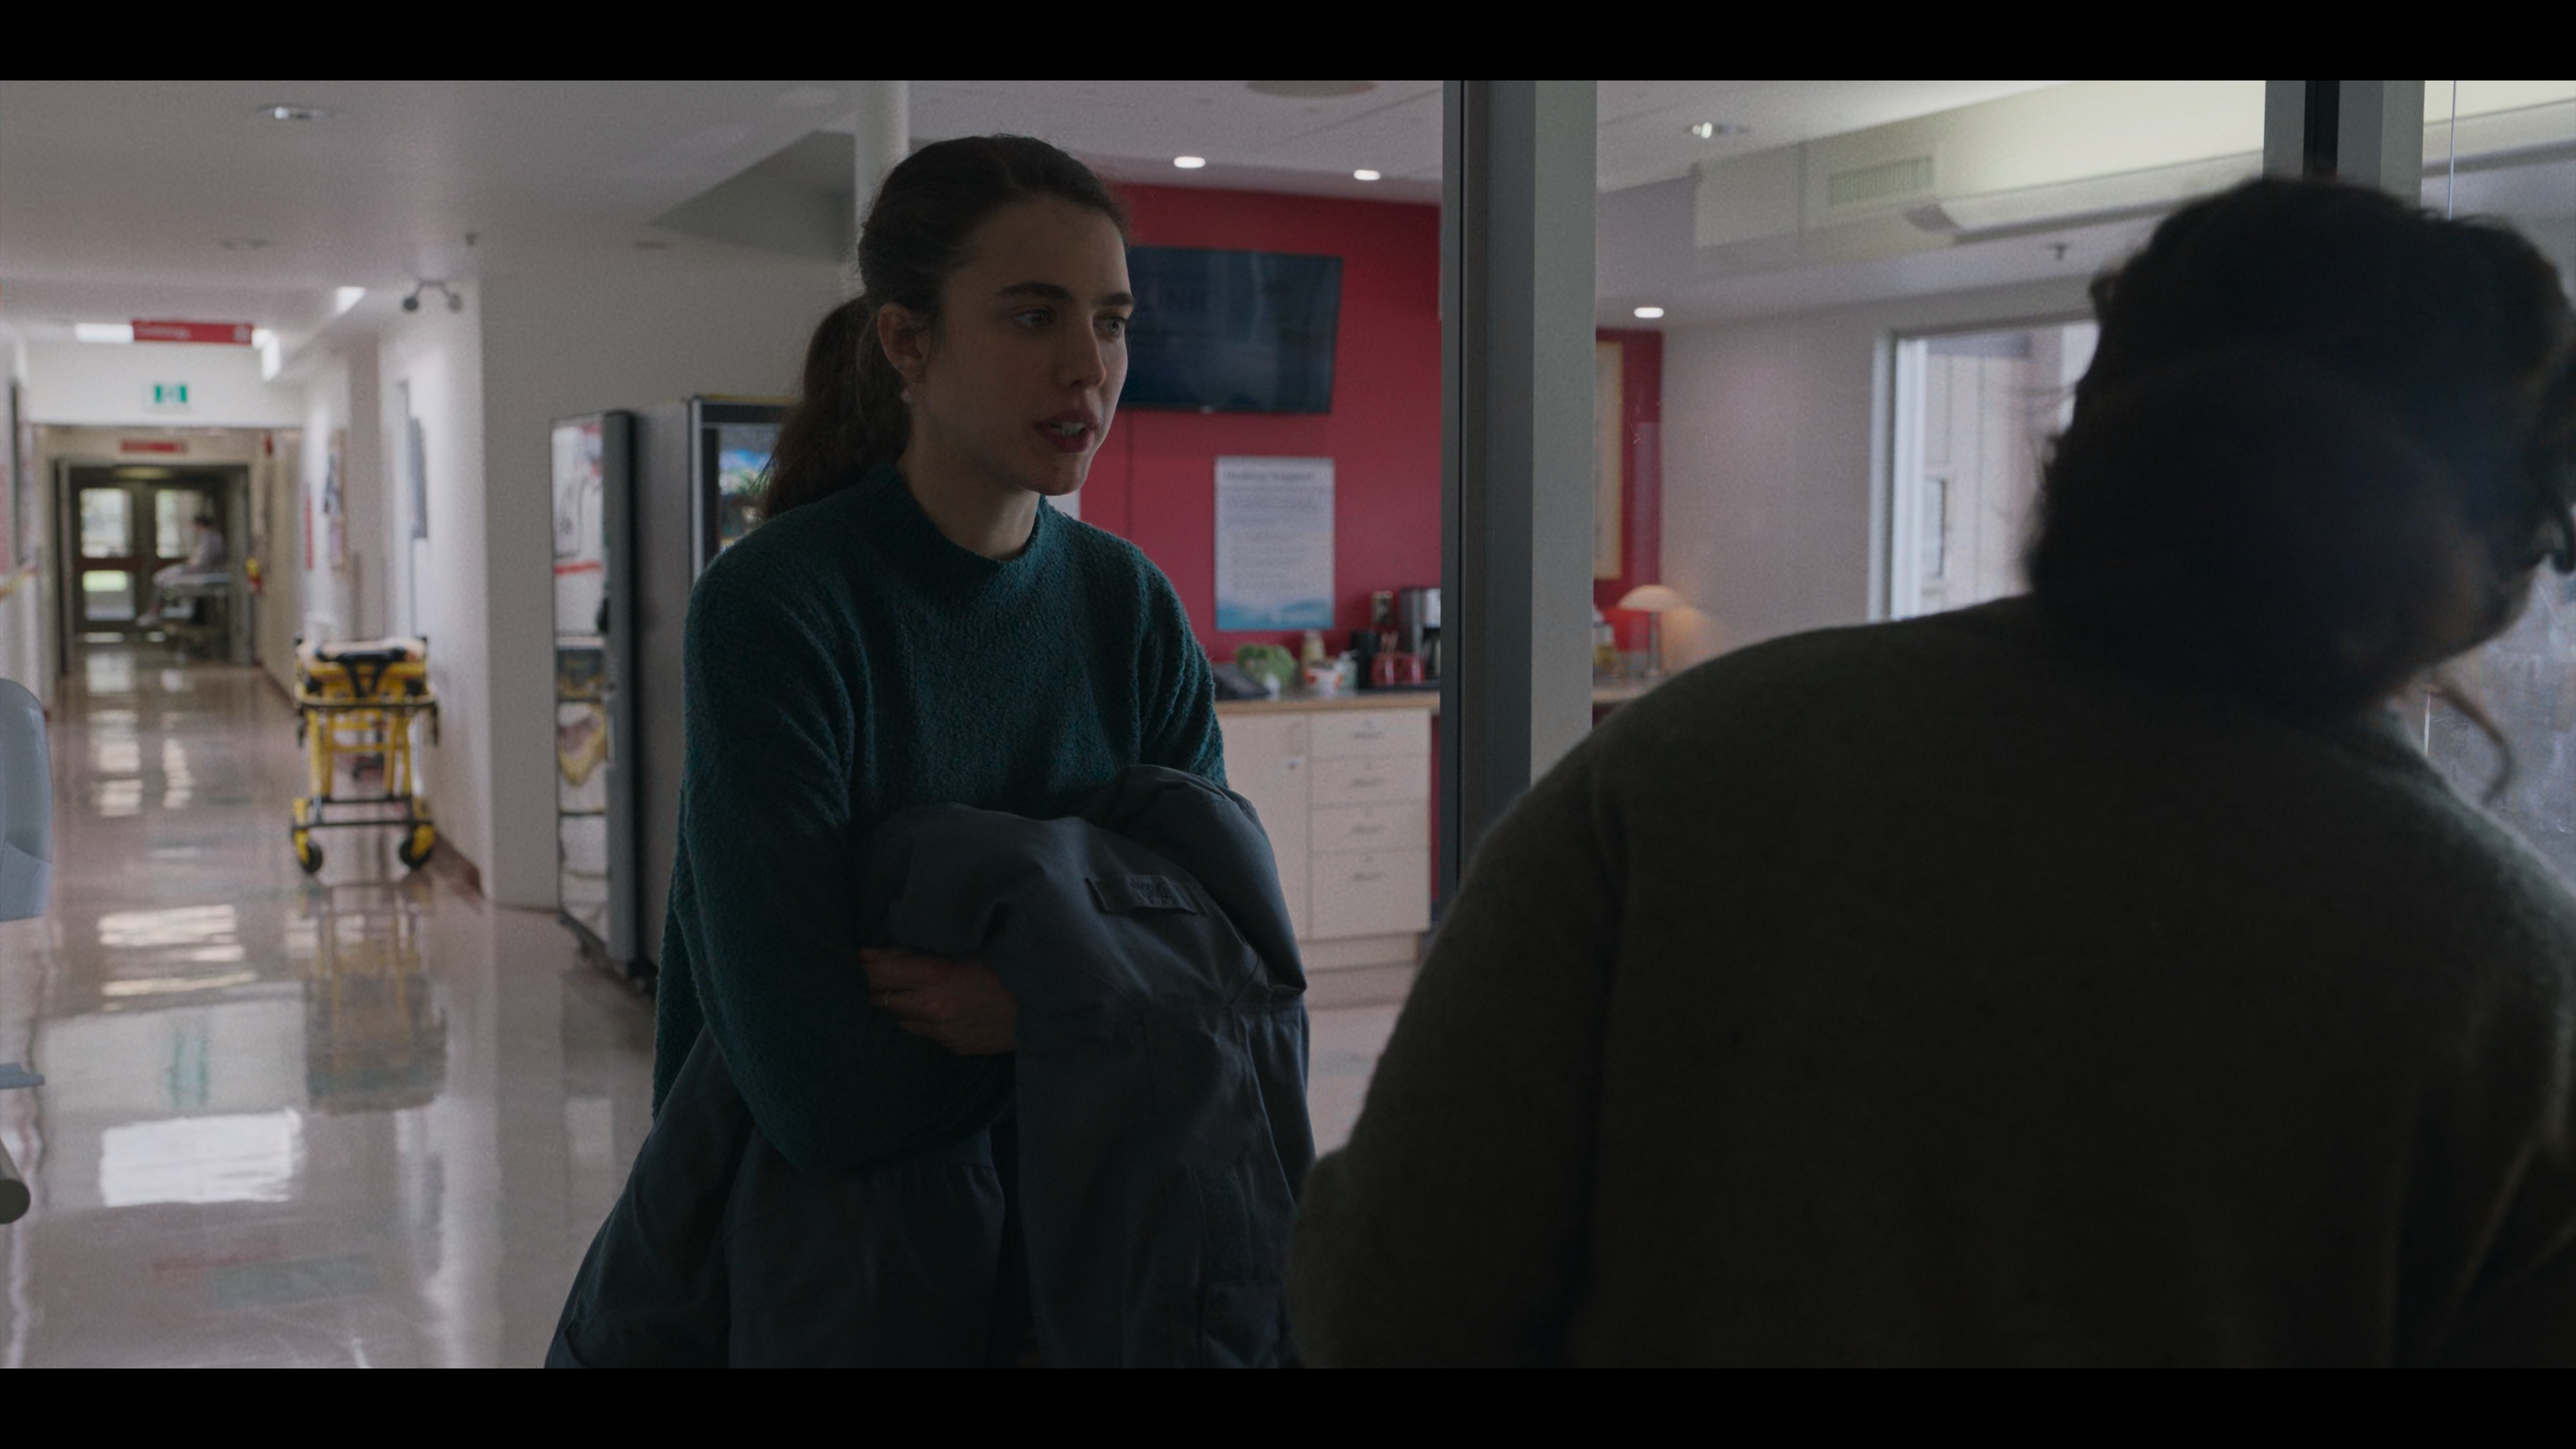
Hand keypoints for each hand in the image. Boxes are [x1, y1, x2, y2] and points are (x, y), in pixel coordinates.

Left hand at [861, 947, 1017, 1055]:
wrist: (1043, 1004)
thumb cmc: (1006, 966)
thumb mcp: (964, 948)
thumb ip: (919, 952)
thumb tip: (875, 953)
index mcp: (935, 974)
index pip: (879, 973)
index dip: (863, 966)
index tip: (855, 959)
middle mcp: (932, 1007)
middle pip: (878, 1001)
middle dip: (868, 989)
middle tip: (861, 979)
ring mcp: (941, 1031)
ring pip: (895, 1022)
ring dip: (890, 1009)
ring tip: (889, 996)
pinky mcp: (952, 1047)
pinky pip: (920, 1035)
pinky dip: (914, 1022)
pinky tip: (919, 1012)